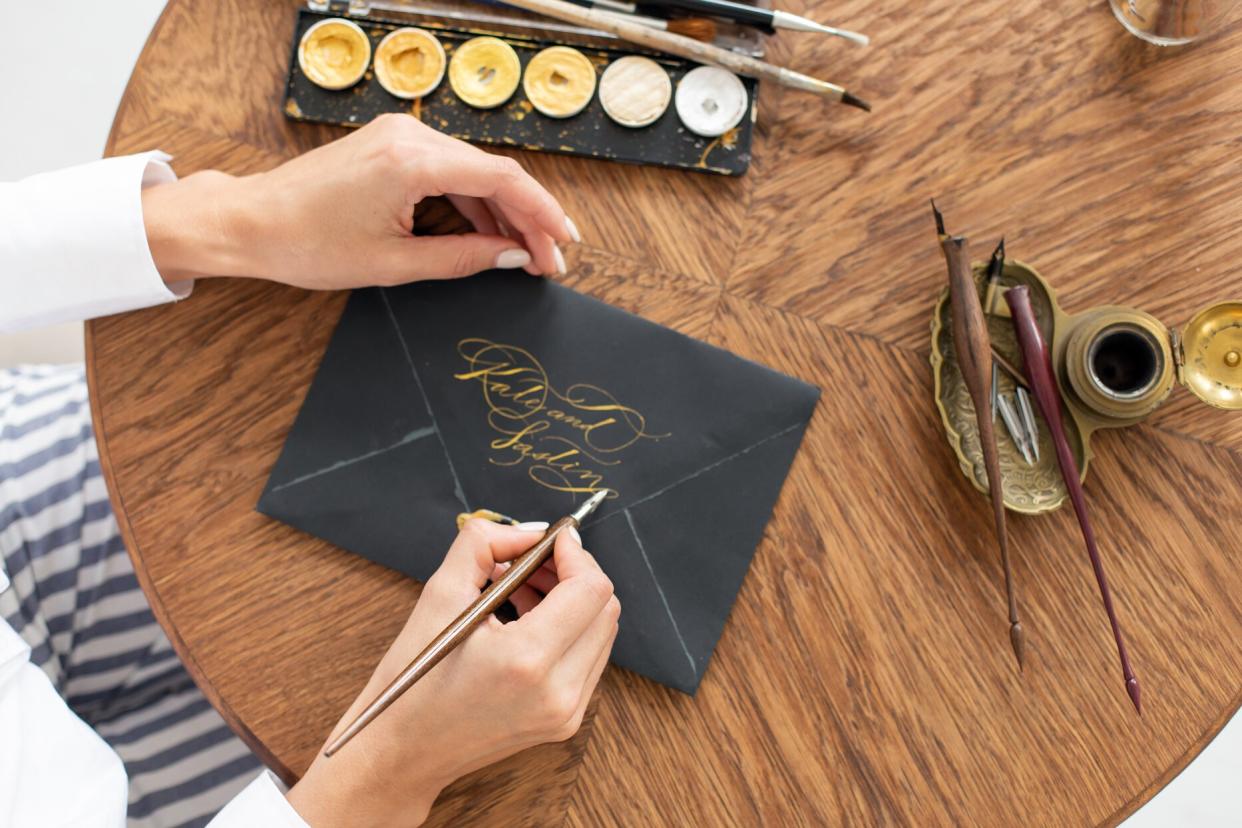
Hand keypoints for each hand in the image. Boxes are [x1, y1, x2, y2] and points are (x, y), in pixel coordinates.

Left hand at [142, 114, 578, 284]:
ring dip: (503, 213)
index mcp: (413, 161)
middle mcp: (411, 136)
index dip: (541, 215)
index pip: (502, 181)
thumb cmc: (308, 243)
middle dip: (528, 219)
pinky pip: (448, 171)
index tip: (564, 245)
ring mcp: (400, 136)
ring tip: (526, 254)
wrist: (250, 222)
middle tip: (551, 260)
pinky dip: (473, 202)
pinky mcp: (390, 146)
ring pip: (474, 173)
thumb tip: (512, 257)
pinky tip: (489, 234)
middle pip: (494, 174)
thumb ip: (462, 258)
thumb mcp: (394, 264)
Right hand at [286, 519, 618, 826]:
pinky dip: (571, 629)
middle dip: (576, 572)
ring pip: (602, 632)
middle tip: (536, 558)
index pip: (590, 589)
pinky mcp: (566, 720)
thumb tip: (528, 531)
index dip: (575, 553)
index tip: (552, 539)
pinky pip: (590, 658)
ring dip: (575, 599)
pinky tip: (530, 618)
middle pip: (605, 608)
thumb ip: (484, 544)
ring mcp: (567, 711)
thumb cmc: (413, 678)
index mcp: (527, 660)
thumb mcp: (439, 595)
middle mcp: (558, 691)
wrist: (403, 751)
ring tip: (527, 586)